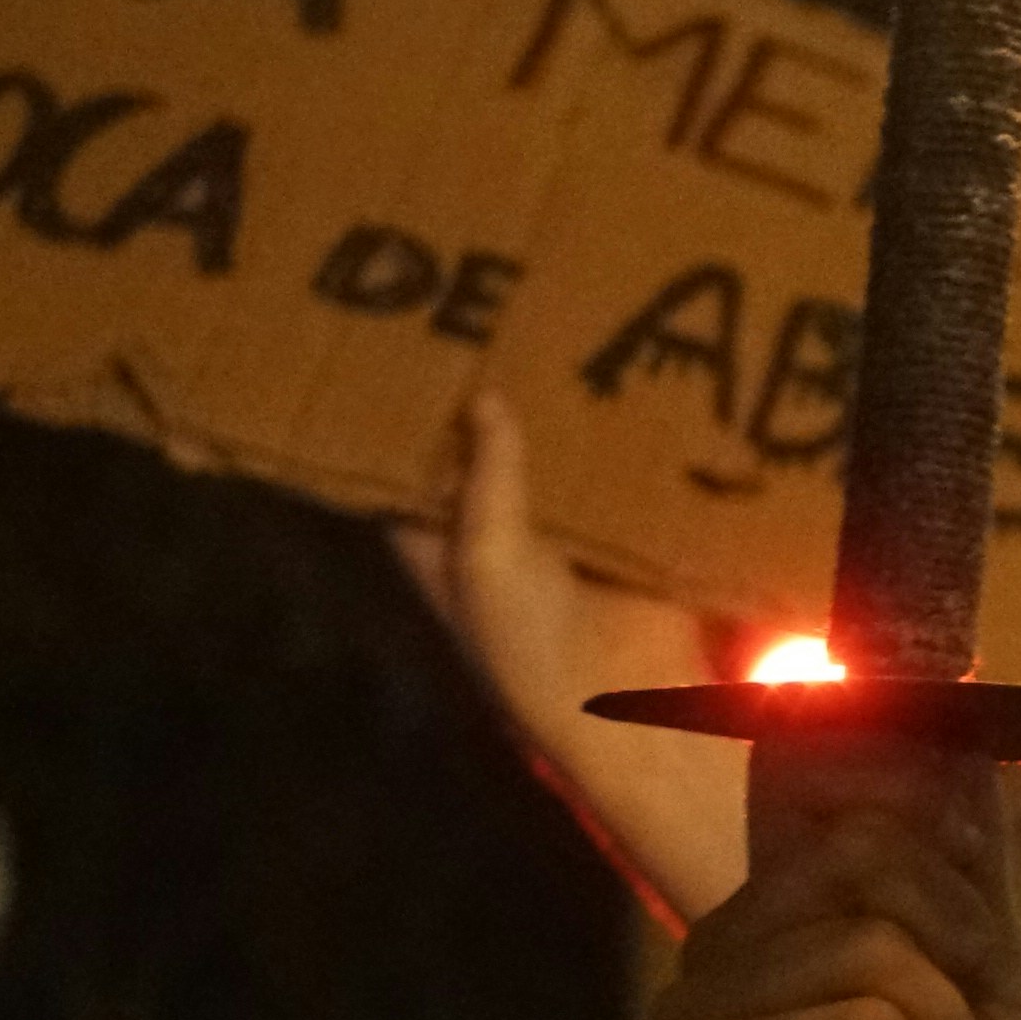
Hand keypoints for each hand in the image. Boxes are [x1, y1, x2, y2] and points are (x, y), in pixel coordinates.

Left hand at [394, 384, 750, 922]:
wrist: (625, 699)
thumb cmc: (527, 642)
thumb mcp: (487, 556)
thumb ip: (487, 478)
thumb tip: (483, 399)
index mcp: (437, 545)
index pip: (402, 474)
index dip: (396, 423)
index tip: (395, 353)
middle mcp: (489, 535)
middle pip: (477, 459)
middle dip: (481, 406)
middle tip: (485, 319)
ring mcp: (556, 535)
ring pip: (546, 463)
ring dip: (555, 420)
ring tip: (555, 336)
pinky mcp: (618, 537)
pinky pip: (610, 480)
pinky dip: (614, 446)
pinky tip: (620, 386)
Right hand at [653, 741, 1020, 1019]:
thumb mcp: (982, 1008)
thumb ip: (965, 884)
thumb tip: (962, 741)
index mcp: (780, 926)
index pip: (816, 782)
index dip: (853, 715)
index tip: (854, 652)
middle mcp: (721, 950)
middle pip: (879, 859)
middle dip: (959, 965)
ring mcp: (695, 1012)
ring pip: (880, 950)